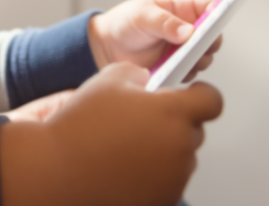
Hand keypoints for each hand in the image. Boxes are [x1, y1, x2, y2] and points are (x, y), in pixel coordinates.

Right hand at [0, 63, 223, 205]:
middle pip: (194, 130)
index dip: (201, 94)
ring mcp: (173, 177)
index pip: (212, 101)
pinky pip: (167, 180)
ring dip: (164, 149)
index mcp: (174, 112)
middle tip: (143, 121)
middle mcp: (181, 146)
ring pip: (180, 157)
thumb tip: (146, 81)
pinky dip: (153, 173)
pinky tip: (124, 166)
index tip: (190, 93)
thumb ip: (139, 75)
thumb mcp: (108, 78)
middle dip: (175, 122)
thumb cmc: (80, 126)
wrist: (56, 172)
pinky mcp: (162, 199)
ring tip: (126, 145)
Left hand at [88, 0, 222, 81]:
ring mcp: (184, 51)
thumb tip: (188, 33)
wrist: (107, 48)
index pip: (209, 7)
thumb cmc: (125, 23)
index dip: (217, 12)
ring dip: (198, 60)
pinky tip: (172, 71)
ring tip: (182, 60)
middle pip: (213, 35)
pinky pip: (190, 74)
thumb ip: (164, 22)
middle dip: (210, 41)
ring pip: (205, 57)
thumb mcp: (142, 16)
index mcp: (182, 9)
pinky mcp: (177, 69)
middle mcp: (188, 30)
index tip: (216, 21)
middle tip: (200, 46)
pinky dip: (185, 74)